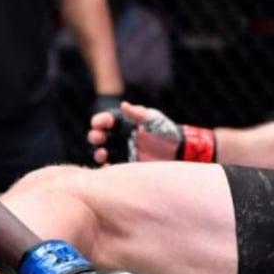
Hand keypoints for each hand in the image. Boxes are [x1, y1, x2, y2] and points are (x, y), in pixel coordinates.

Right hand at [88, 101, 215, 164]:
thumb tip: (123, 105)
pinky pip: (111, 168)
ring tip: (102, 154)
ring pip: (102, 152)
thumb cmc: (166, 131)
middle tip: (98, 138)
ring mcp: (121, 152)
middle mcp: (119, 137)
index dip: (99, 121)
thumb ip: (138, 113)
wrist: (178, 151)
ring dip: (98, 153)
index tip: (99, 124)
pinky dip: (106, 168)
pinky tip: (108, 167)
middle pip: (99, 137)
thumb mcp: (154, 119)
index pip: (105, 121)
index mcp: (123, 123)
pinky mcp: (126, 166)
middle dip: (95, 136)